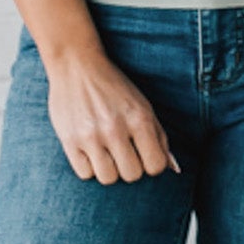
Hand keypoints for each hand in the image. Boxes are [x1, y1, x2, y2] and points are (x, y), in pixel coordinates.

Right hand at [43, 46, 181, 183]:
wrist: (76, 65)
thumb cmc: (114, 88)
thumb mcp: (143, 106)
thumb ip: (159, 137)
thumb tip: (175, 168)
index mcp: (139, 118)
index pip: (156, 165)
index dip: (152, 163)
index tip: (144, 154)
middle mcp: (115, 128)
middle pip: (132, 175)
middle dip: (130, 166)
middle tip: (123, 151)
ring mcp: (90, 136)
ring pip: (108, 178)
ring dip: (110, 169)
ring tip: (106, 152)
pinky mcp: (69, 140)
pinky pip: (85, 174)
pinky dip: (89, 167)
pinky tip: (90, 150)